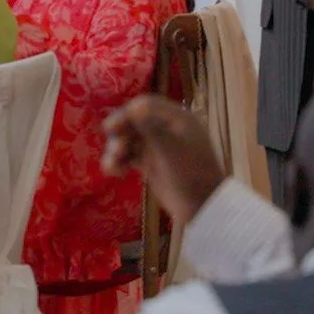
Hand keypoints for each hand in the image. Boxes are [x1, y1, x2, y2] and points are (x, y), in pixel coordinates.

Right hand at [101, 95, 226, 225]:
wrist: (202, 207)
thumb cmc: (191, 174)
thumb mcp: (171, 150)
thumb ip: (151, 128)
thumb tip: (133, 106)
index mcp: (177, 119)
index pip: (146, 105)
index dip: (126, 113)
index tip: (110, 128)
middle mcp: (167, 128)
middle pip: (134, 121)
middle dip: (121, 133)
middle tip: (115, 150)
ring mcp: (158, 146)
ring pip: (129, 139)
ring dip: (117, 149)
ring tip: (112, 166)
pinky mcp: (151, 163)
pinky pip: (130, 156)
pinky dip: (120, 161)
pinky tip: (114, 171)